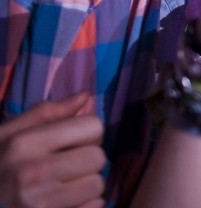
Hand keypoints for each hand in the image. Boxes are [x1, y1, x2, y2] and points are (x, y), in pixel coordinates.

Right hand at [0, 92, 105, 207]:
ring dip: (87, 184)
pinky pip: (94, 207)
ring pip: (98, 185)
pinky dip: (86, 205)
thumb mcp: (9, 133)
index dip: (87, 132)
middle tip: (69, 166)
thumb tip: (86, 97)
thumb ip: (48, 113)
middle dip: (88, 159)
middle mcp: (32, 173)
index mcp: (23, 143)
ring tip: (64, 185)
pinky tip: (65, 203)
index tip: (71, 142)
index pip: (93, 127)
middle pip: (98, 157)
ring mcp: (40, 204)